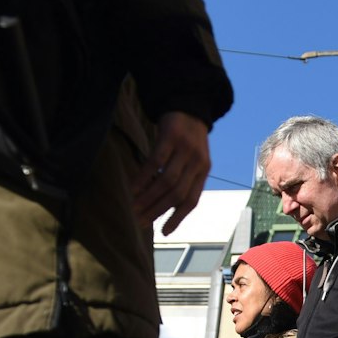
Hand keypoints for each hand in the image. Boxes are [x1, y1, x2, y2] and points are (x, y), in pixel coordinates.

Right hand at [133, 111, 211, 234]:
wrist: (189, 104)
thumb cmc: (187, 137)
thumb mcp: (193, 158)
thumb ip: (184, 178)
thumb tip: (164, 203)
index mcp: (203, 171)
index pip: (191, 200)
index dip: (178, 218)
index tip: (164, 233)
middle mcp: (197, 163)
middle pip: (177, 194)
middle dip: (157, 210)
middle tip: (140, 221)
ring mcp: (185, 150)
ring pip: (166, 181)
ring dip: (148, 198)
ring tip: (134, 207)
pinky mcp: (170, 137)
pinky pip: (155, 162)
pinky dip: (143, 177)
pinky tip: (133, 187)